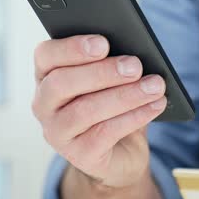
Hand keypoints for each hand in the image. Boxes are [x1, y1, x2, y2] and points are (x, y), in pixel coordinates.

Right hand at [32, 35, 166, 187]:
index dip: (71, 48)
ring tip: (155, 86)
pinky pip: (104, 133)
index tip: (103, 43)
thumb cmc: (115, 104)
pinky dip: (133, 117)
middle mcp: (44, 104)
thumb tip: (131, 55)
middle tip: (135, 66)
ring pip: (84, 110)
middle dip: (102, 72)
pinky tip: (154, 106)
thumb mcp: (112, 79)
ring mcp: (57, 132)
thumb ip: (113, 62)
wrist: (123, 152)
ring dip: (125, 96)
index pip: (46, 55)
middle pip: (62, 83)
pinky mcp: (78, 155)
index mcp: (47, 75)